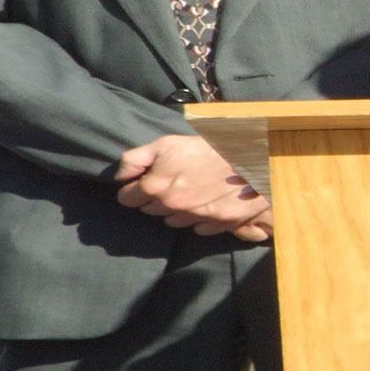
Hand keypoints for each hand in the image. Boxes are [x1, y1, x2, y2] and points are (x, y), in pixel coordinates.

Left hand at [115, 135, 271, 240]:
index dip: (133, 189)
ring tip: (191, 190)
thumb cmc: (206, 147)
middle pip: (150, 210)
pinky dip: (198, 217)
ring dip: (177, 209)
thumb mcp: (167, 143)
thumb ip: (136, 159)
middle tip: (172, 181)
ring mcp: (195, 218)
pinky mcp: (216, 224)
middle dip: (156, 198)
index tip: (144, 182)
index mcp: (156, 186)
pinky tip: (207, 200)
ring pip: (173, 221)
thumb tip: (120, 177)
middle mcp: (172, 207)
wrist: (250, 156)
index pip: (127, 199)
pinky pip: (197, 227)